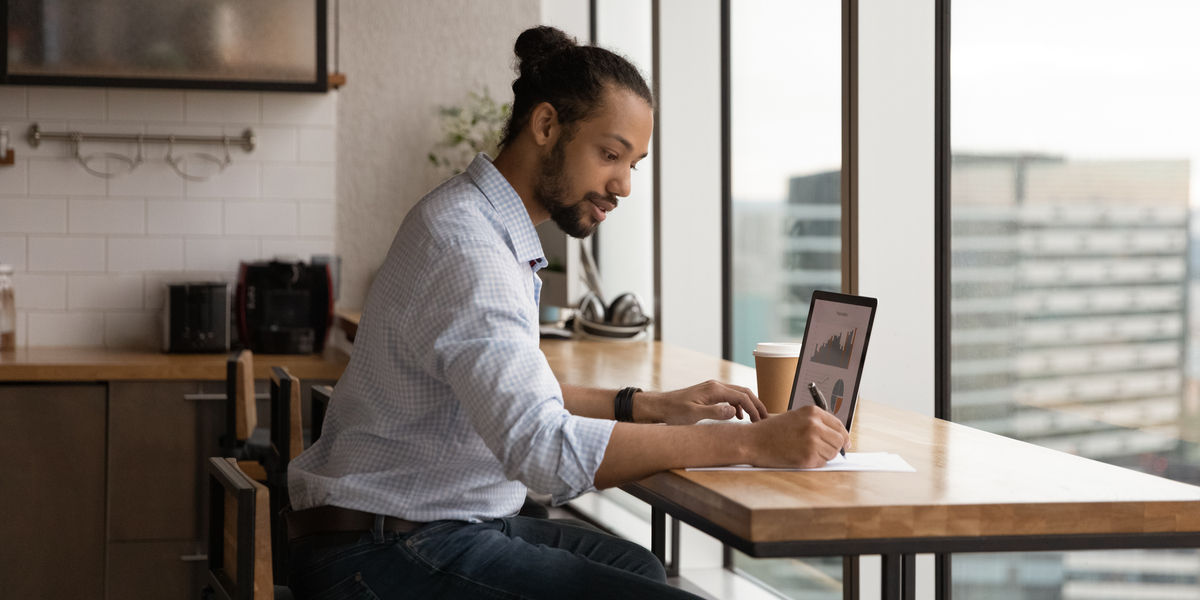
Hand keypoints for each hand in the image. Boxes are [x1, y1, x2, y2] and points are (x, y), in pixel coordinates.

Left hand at [634, 380, 768, 424]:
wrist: (660, 406)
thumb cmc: (674, 411)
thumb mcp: (693, 414)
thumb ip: (715, 412)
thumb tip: (734, 411)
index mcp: (714, 389)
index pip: (742, 396)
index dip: (754, 408)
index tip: (761, 421)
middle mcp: (715, 386)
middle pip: (743, 392)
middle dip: (756, 404)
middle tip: (765, 418)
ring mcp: (712, 389)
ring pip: (737, 394)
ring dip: (748, 405)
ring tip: (755, 418)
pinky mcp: (708, 394)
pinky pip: (729, 397)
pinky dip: (737, 405)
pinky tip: (737, 416)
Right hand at [748, 406, 847, 467]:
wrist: (753, 441)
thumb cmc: (772, 430)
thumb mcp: (796, 417)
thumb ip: (817, 423)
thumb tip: (838, 436)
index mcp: (813, 412)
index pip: (839, 426)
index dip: (843, 436)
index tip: (844, 443)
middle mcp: (815, 425)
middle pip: (839, 440)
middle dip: (834, 447)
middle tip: (822, 450)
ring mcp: (812, 441)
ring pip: (832, 453)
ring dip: (823, 455)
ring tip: (805, 450)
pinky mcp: (808, 457)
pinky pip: (822, 463)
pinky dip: (814, 462)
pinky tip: (800, 456)